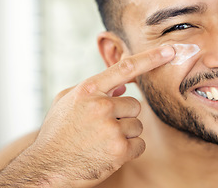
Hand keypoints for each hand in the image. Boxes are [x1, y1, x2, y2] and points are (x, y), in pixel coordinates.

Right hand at [0, 45, 174, 186]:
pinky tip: (109, 153)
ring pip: (137, 125)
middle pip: (135, 105)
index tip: (170, 51)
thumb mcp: (65, 102)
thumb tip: (121, 87)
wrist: (46, 167)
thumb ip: (91, 89)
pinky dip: (129, 150)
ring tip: (102, 141)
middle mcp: (101, 106)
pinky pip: (140, 144)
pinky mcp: (119, 149)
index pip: (125, 68)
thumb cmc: (56, 133)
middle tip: (104, 127)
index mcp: (88, 90)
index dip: (150, 58)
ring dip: (125, 134)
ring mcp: (111, 128)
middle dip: (124, 116)